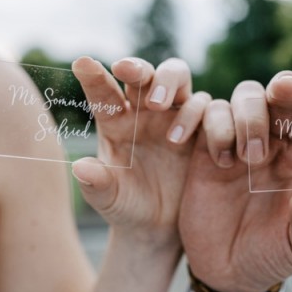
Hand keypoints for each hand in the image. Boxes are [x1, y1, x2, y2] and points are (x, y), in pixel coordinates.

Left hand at [71, 57, 208, 249]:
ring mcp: (176, 115)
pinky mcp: (203, 128)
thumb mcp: (109, 200)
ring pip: (179, 77)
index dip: (93, 76)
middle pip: (145, 72)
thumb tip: (80, 168)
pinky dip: (206, 118)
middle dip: (140, 69)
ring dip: (172, 89)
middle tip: (130, 75)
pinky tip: (194, 146)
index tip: (82, 63)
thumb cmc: (127, 207)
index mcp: (115, 121)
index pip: (103, 92)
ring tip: (169, 134)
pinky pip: (211, 108)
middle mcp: (145, 110)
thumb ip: (96, 184)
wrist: (161, 228)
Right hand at [179, 71, 291, 291]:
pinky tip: (219, 161)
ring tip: (248, 157)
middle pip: (282, 97)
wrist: (225, 272)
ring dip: (249, 115)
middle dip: (285, 86)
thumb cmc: (271, 256)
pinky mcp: (206, 148)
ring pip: (246, 96)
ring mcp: (240, 141)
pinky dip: (214, 126)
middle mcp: (275, 143)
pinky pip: (209, 114)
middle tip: (285, 90)